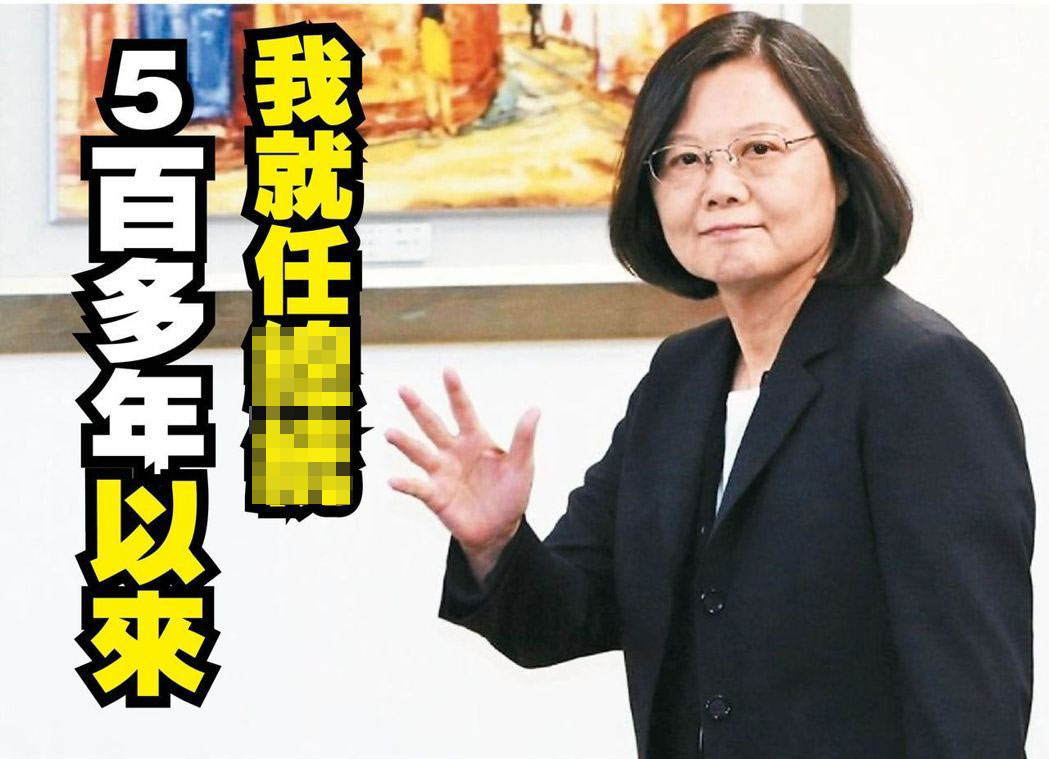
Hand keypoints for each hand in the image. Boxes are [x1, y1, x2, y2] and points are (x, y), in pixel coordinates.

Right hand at [386, 368, 540, 560]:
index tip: (448, 370)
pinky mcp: (435, 496)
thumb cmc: (511, 494)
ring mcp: (441, 473)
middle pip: (433, 425)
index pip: (463, 410)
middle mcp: (453, 452)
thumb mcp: (522, 466)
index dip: (455, 392)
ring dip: (404, 443)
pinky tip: (393, 481)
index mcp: (475, 439)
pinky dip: (405, 485)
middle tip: (403, 389)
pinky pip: (417, 487)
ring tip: (389, 433)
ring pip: (419, 453)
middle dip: (418, 408)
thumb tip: (535, 409)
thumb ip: (523, 439)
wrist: (500, 530)